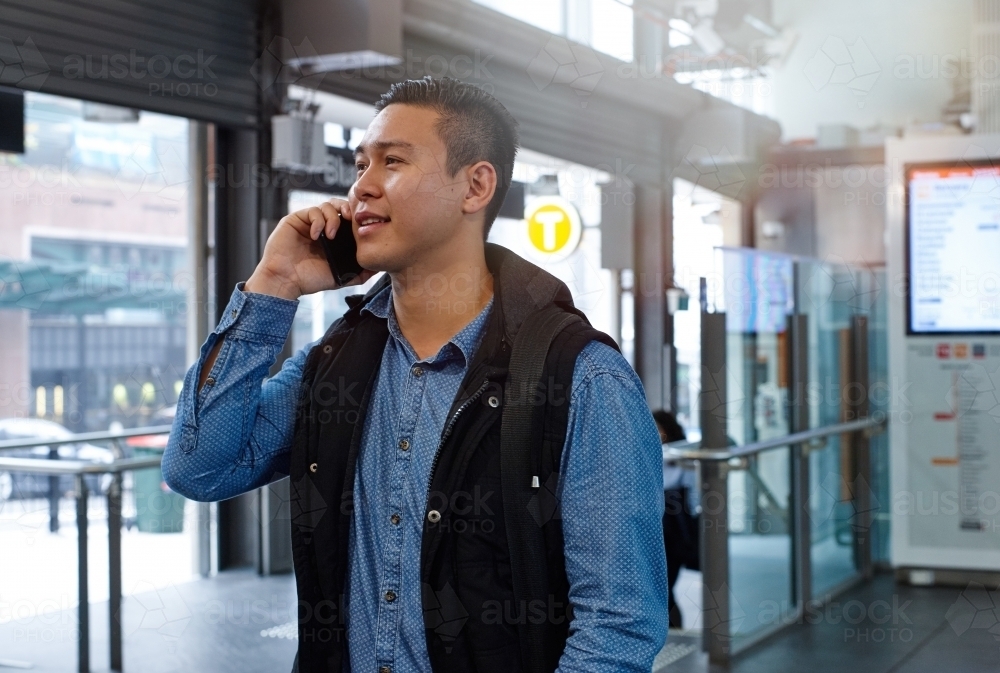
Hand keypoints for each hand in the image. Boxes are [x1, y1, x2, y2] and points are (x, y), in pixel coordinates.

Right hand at [245, 197, 374, 299]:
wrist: (286, 281)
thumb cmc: (310, 280)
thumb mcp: (341, 276)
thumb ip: (360, 273)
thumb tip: (378, 269)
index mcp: (333, 238)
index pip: (348, 219)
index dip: (356, 218)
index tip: (362, 226)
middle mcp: (322, 227)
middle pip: (339, 206)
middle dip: (347, 209)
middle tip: (351, 220)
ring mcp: (308, 222)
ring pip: (326, 205)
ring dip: (332, 217)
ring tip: (331, 235)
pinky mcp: (295, 219)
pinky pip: (311, 210)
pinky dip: (317, 221)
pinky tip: (316, 235)